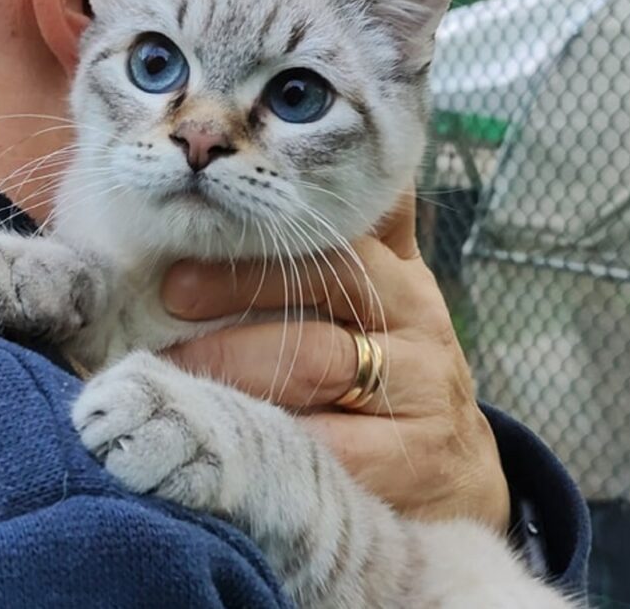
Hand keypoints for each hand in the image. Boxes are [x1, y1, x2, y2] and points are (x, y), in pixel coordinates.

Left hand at [160, 192, 509, 531]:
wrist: (458, 474)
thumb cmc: (399, 371)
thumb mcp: (392, 302)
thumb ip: (361, 238)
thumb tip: (320, 155)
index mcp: (403, 277)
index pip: (346, 229)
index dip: (278, 223)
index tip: (209, 224)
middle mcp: (418, 321)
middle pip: (329, 279)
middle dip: (242, 282)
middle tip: (172, 291)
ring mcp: (420, 391)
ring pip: (316, 359)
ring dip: (233, 359)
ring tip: (172, 367)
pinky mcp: (408, 460)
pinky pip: (325, 440)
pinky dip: (265, 431)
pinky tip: (218, 429)